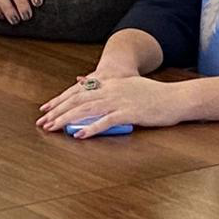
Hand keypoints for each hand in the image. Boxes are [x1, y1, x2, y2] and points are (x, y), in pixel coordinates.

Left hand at [36, 75, 189, 135]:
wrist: (176, 98)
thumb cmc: (155, 96)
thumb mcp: (130, 87)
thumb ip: (111, 87)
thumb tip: (94, 87)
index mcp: (111, 83)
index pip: (79, 90)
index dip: (61, 100)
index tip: (46, 108)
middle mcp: (112, 89)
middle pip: (79, 99)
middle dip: (58, 111)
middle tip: (43, 122)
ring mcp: (120, 100)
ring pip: (87, 109)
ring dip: (67, 119)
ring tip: (53, 128)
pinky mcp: (129, 113)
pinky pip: (106, 121)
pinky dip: (90, 128)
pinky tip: (79, 135)